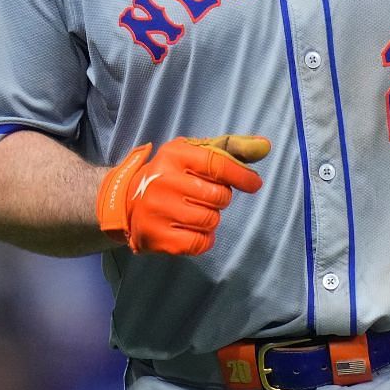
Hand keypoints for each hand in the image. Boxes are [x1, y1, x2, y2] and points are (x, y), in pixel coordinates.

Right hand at [95, 134, 268, 255]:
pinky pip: (200, 243)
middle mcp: (163, 181)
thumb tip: (265, 146)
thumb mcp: (193, 154)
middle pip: (219, 197)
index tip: (253, 184)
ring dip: (209, 219)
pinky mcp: (157, 237)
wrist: (124, 202)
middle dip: (219, 199)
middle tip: (202, 197)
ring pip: (211, 221)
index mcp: (174, 155)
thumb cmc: (169, 176)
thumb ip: (230, 149)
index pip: (218, 164)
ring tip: (191, 212)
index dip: (241, 176)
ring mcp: (158, 210)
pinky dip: (202, 239)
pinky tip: (188, 229)